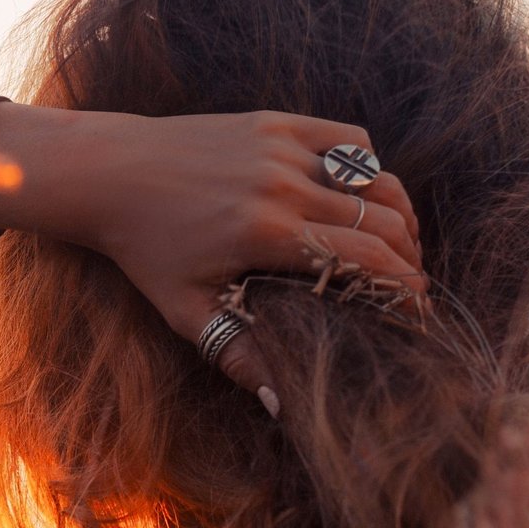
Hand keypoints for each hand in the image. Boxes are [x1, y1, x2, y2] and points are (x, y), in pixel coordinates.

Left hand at [77, 109, 424, 408]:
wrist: (111, 174)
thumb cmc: (146, 249)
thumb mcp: (186, 311)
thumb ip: (237, 356)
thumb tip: (281, 405)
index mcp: (266, 234)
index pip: (365, 258)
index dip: (403, 286)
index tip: (417, 309)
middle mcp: (282, 184)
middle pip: (381, 220)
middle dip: (408, 256)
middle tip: (410, 284)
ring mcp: (282, 147)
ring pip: (373, 178)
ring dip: (398, 212)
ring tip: (401, 244)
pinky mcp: (276, 122)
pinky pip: (349, 140)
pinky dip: (369, 167)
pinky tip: (366, 197)